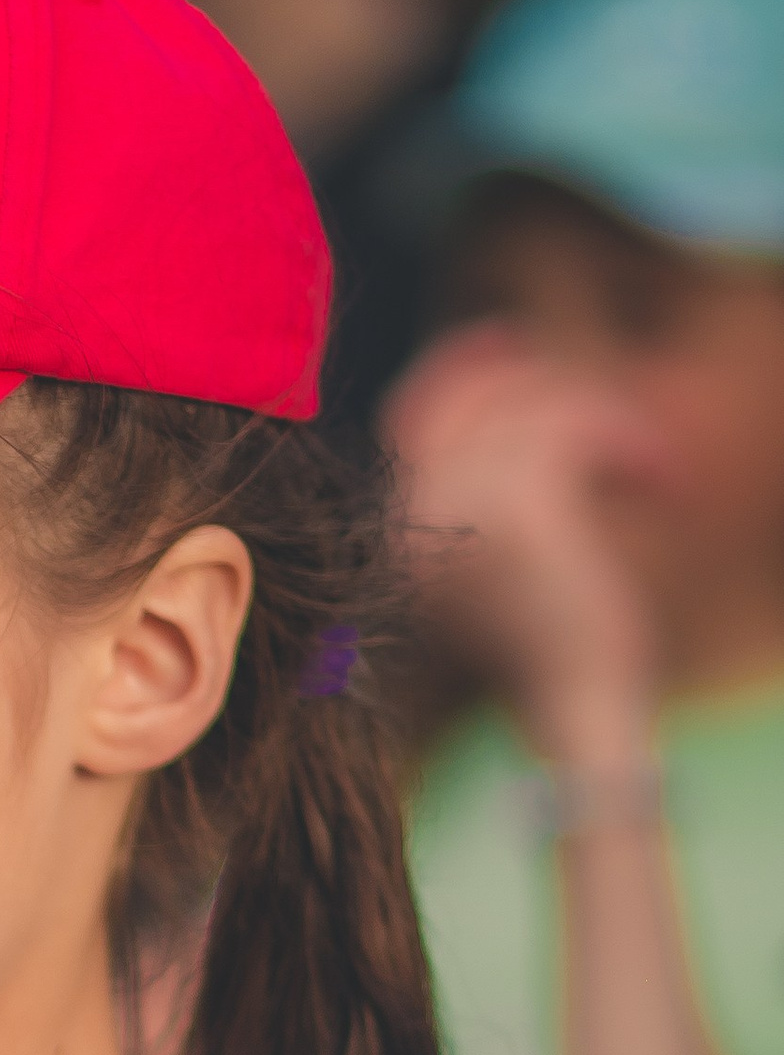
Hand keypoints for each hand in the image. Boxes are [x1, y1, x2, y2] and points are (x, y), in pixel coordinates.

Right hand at [387, 324, 663, 760]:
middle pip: (476, 396)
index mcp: (391, 533)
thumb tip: (490, 371)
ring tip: (653, 468)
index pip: (412, 415)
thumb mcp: (495, 558)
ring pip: (536, 403)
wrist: (576, 715)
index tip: (506, 339)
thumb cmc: (548, 652)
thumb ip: (474, 486)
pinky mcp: (518, 504)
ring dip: (609, 421)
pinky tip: (662, 481)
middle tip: (618, 429)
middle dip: (550, 391)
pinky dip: (631, 440)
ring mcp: (458, 506)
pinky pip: (575, 422)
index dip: (458, 367)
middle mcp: (409, 515)